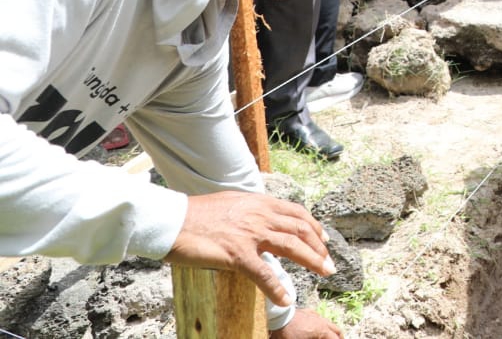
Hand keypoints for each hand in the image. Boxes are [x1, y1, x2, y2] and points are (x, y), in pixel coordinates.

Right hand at [166, 191, 333, 308]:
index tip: (324, 239)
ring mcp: (250, 234)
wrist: (171, 220)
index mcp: (259, 203)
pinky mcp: (237, 254)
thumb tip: (261, 217)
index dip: (314, 226)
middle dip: (320, 247)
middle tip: (330, 263)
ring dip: (312, 261)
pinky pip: (264, 273)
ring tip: (324, 273)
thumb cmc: (195, 214)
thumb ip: (250, 210)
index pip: (296, 213)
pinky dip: (278, 287)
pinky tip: (287, 299)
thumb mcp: (231, 203)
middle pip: (301, 230)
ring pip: (292, 247)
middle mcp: (260, 216)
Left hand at [271, 308, 343, 338]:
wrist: (277, 317)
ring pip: (328, 323)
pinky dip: (321, 325)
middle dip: (338, 337)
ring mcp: (314, 315)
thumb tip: (319, 338)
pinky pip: (318, 318)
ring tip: (327, 337)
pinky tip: (316, 328)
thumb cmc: (287, 334)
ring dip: (330, 331)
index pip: (335, 338)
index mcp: (322, 330)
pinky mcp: (307, 312)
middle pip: (336, 330)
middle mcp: (321, 321)